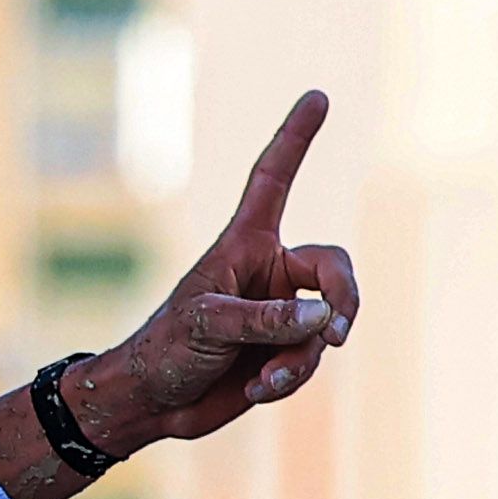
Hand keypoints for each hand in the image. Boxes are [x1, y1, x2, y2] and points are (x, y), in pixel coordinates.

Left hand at [60, 93, 359, 452]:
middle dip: (344, 298)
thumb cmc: (165, 350)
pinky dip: (292, 378)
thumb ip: (264, 319)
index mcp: (245, 245)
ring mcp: (282, 313)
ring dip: (304, 356)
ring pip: (327, 325)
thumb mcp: (206, 326)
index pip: (274, 181)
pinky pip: (313, 359)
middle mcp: (271, 272)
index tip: (317, 95)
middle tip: (336, 333)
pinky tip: (257, 390)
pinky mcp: (286, 352)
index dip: (295, 139)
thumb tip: (322, 318)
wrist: (152, 403)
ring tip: (267, 379)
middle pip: (334, 268)